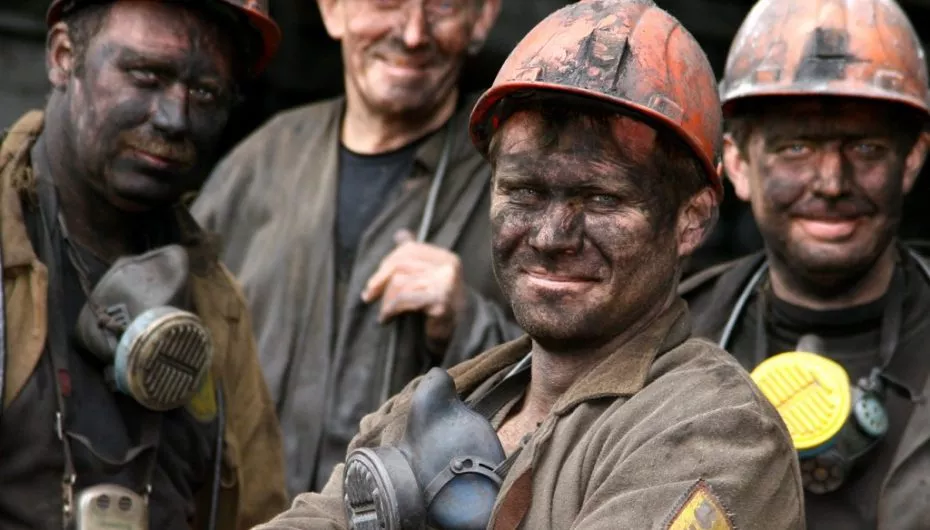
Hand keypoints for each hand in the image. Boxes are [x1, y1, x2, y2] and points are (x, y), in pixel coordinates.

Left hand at [361, 230, 467, 352]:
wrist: (458, 336)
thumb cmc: (438, 308)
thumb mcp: (426, 278)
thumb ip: (414, 257)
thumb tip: (400, 234)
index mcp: (445, 257)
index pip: (409, 249)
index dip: (386, 265)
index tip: (372, 285)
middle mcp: (448, 266)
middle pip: (402, 264)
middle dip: (381, 282)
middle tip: (370, 297)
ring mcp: (446, 283)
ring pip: (400, 281)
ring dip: (386, 300)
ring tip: (384, 313)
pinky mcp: (440, 301)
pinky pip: (404, 298)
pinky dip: (391, 309)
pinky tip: (387, 318)